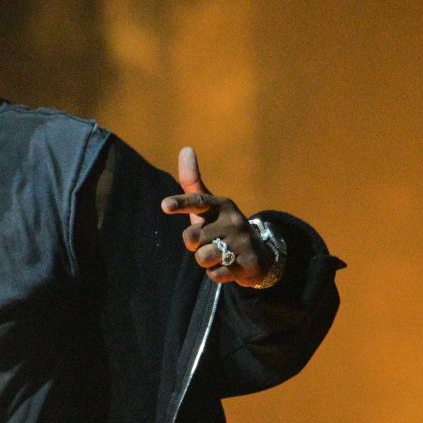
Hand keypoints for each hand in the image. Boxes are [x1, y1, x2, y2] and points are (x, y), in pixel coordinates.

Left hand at [159, 145, 271, 285]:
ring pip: (203, 257)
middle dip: (193, 244)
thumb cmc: (221, 227)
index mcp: (221, 205)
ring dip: (204, 260)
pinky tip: (226, 267)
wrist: (258, 255)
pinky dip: (216, 274)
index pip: (198, 201)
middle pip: (192, 237)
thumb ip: (192, 182)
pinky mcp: (247, 263)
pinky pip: (216, 274)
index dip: (181, 203)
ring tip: (217, 255)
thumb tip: (185, 148)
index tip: (165, 205)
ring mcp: (242, 242)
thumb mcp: (208, 207)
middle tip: (207, 242)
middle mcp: (233, 220)